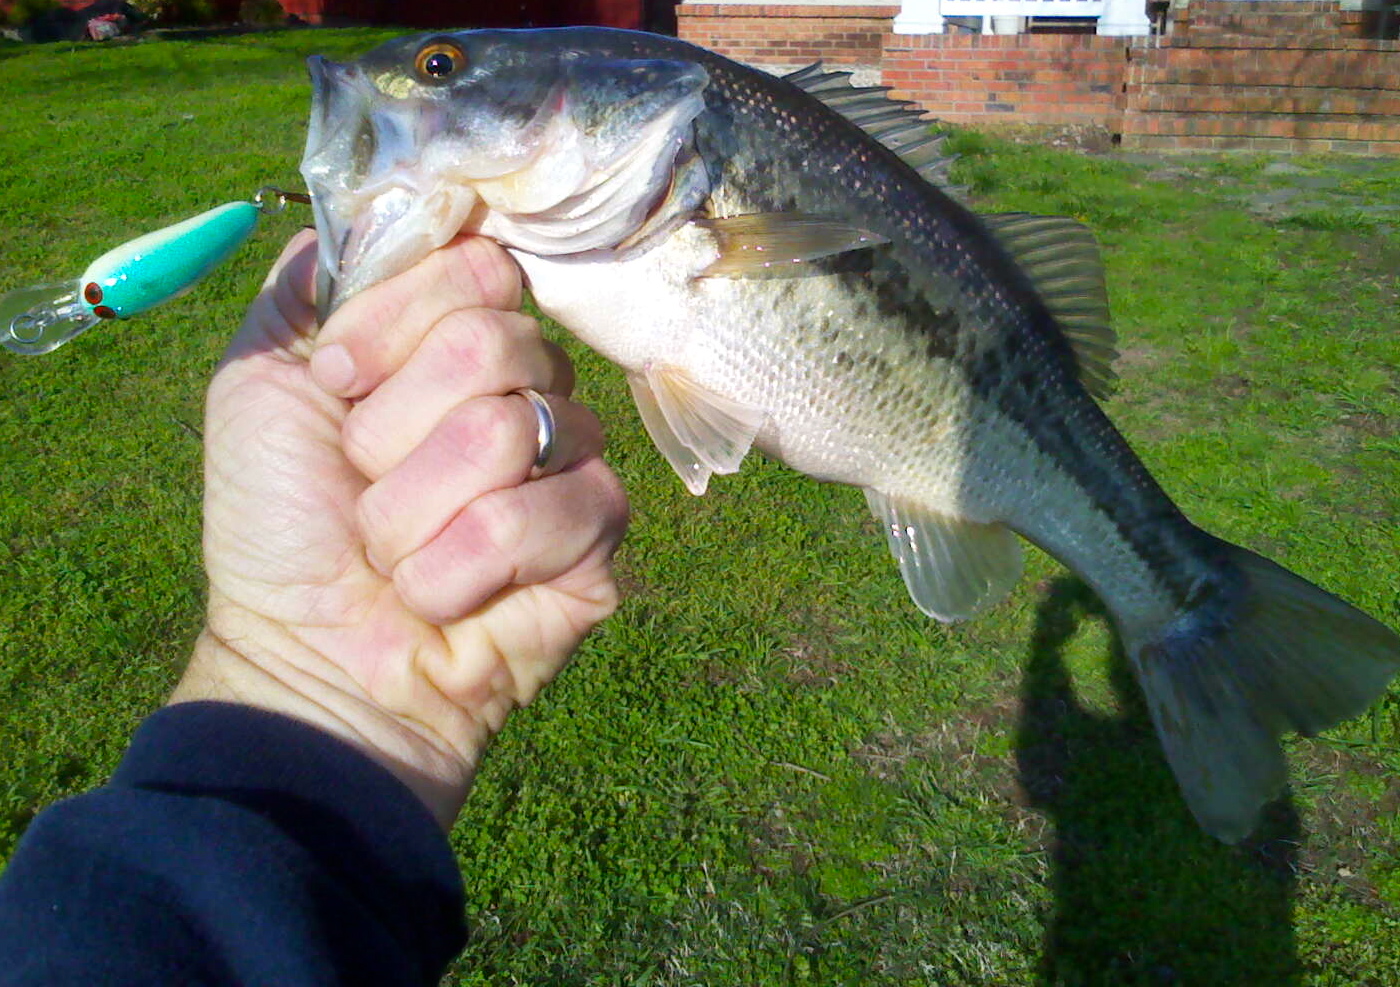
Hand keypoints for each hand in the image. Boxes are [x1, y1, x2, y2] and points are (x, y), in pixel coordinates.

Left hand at [171, 231, 628, 827]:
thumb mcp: (259, 388)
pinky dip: (464, 568)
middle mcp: (521, 388)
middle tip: (362, 487)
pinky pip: (549, 513)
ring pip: (510, 429)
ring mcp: (567, 460)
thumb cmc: (279, 528)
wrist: (308, 656)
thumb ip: (310, 289)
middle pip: (494, 341)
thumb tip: (373, 209)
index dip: (397, 320)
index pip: (476, 265)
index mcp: (450, 343)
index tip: (338, 382)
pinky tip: (444, 598)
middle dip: (394, 432)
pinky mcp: (598, 537)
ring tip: (394, 555)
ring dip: (415, 509)